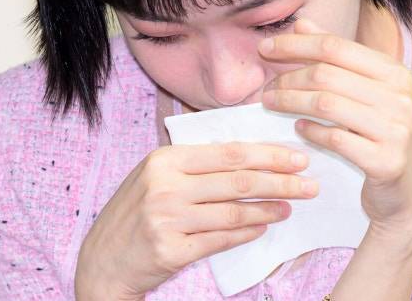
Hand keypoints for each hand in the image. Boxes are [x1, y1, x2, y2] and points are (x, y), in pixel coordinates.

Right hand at [74, 142, 318, 299]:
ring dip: (269, 209)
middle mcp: (165, 185)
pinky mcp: (171, 249)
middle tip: (308, 185)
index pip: (229, 153)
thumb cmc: (136, 212)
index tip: (297, 158)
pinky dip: (247, 232)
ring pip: (234, 211)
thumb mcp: (157, 175)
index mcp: (165, 159)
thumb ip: (195, 164)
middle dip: (281, 181)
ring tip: (289, 207)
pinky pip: (221, 238)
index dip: (268, 155)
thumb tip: (250, 156)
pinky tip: (263, 226)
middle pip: (237, 180)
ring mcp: (167, 218)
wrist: (103, 259)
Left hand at [257, 17, 411, 246]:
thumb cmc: (382, 135)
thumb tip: (301, 25)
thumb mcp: (367, 91)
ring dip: (290, 102)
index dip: (295, 45)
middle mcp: (399, 97)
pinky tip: (298, 129)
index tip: (265, 48)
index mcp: (394, 72)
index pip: (335, 46)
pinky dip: (310, 131)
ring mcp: (396, 129)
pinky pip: (335, 138)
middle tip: (266, 89)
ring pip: (326, 104)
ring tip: (271, 104)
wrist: (410, 192)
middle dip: (287, 78)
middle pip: (326, 74)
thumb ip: (336, 57)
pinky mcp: (387, 161)